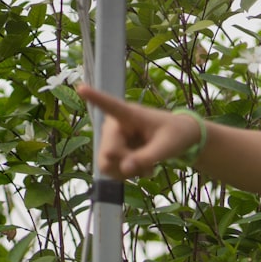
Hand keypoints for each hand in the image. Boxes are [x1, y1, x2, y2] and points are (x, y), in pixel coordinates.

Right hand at [77, 85, 201, 179]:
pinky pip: (110, 170)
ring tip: (145, 166)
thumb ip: (146, 158)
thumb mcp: (166, 148)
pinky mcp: (111, 150)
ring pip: (106, 164)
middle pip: (109, 152)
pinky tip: (140, 168)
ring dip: (127, 172)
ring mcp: (111, 138)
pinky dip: (126, 174)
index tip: (81, 87)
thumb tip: (124, 169)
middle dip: (126, 164)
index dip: (95, 98)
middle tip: (147, 164)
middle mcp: (115, 124)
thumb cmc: (175, 136)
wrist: (179, 140)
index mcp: (130, 114)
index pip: (110, 105)